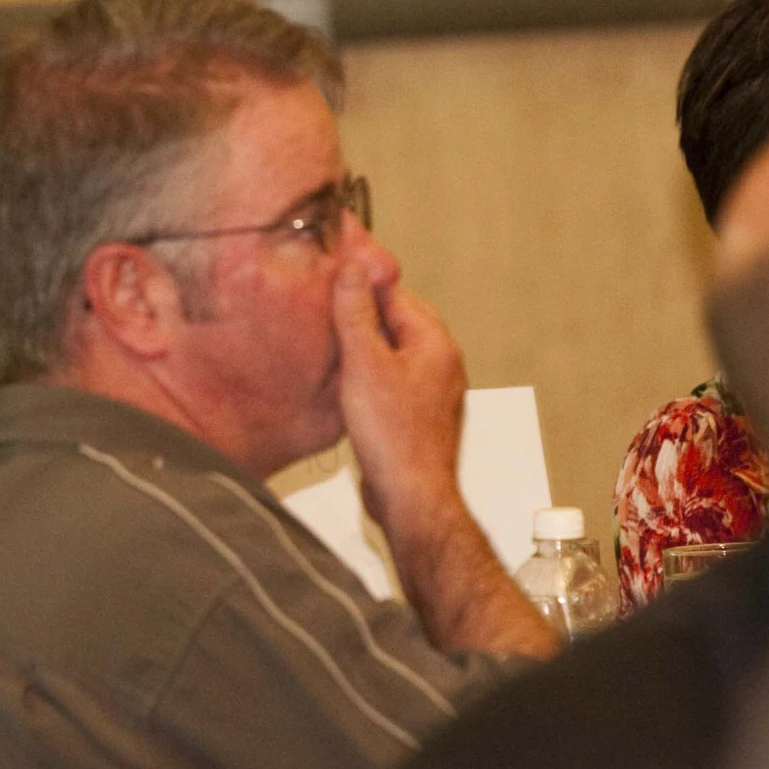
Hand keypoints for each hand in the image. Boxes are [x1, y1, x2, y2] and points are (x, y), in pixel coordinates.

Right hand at [333, 260, 467, 539]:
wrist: (411, 496)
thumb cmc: (393, 438)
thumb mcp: (363, 363)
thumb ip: (355, 314)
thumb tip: (351, 272)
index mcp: (435, 343)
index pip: (395, 294)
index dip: (360, 288)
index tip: (330, 284)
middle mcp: (442, 363)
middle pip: (397, 322)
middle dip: (362, 318)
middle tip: (326, 317)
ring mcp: (434, 391)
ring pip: (394, 352)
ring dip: (365, 350)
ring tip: (333, 353)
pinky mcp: (420, 414)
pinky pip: (393, 380)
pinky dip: (370, 376)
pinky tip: (349, 388)